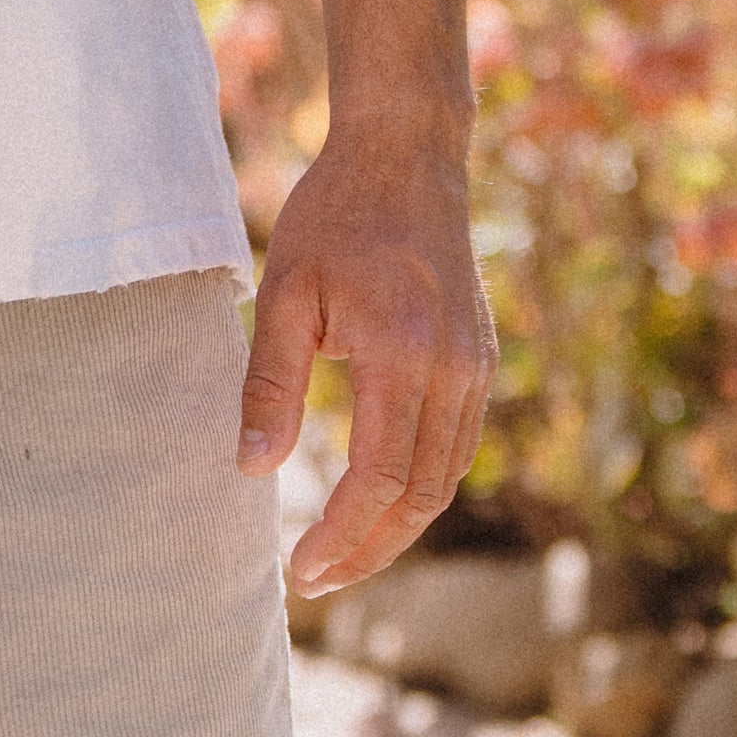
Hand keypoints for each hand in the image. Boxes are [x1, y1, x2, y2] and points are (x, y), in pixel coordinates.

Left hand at [236, 133, 492, 598]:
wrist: (407, 156)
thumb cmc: (335, 216)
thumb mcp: (284, 294)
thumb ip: (269, 386)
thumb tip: (254, 470)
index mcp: (404, 354)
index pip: (379, 478)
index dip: (341, 535)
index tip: (299, 567)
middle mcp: (455, 370)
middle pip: (420, 496)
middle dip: (368, 549)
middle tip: (314, 580)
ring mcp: (477, 367)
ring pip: (445, 479)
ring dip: (396, 528)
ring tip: (341, 555)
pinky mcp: (482, 361)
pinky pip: (456, 447)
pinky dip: (419, 488)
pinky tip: (378, 502)